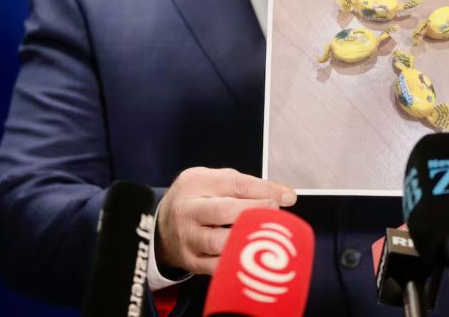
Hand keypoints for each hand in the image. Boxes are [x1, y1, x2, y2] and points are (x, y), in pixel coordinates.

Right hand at [155, 167, 296, 275]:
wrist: (161, 227)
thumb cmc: (198, 199)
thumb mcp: (214, 181)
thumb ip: (247, 185)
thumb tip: (285, 195)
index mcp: (196, 183)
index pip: (234, 184)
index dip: (264, 190)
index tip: (288, 197)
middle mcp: (188, 210)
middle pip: (222, 210)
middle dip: (254, 212)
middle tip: (275, 214)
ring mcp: (188, 238)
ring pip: (218, 242)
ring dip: (246, 240)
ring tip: (266, 237)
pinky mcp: (191, 262)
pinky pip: (217, 266)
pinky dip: (237, 263)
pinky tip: (254, 259)